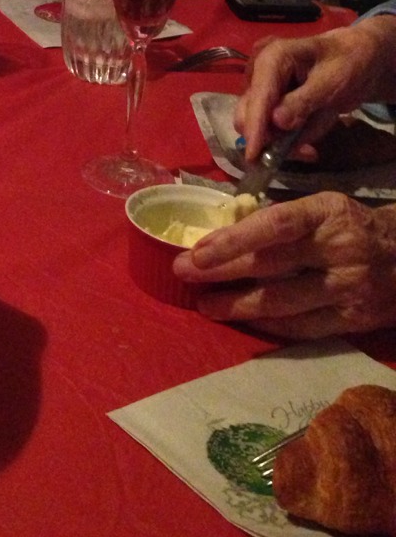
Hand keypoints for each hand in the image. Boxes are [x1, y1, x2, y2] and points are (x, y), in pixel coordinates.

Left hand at [173, 192, 395, 337]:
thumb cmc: (352, 225)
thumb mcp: (323, 208)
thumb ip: (283, 220)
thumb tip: (226, 233)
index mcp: (327, 213)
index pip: (275, 224)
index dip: (233, 239)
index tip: (198, 249)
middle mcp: (339, 250)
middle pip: (271, 265)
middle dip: (222, 270)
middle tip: (184, 273)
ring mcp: (348, 289)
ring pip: (283, 303)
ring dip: (238, 305)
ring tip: (206, 305)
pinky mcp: (353, 321)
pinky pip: (302, 328)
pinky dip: (268, 325)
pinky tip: (242, 321)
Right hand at [235, 17, 395, 161]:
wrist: (355, 58)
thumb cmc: (347, 64)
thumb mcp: (332, 82)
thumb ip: (304, 101)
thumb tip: (277, 122)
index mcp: (272, 58)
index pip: (258, 96)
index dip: (255, 127)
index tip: (254, 156)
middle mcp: (258, 71)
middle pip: (247, 113)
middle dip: (271, 138)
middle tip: (305, 153)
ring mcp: (260, 86)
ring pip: (257, 125)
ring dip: (282, 142)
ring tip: (310, 149)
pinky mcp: (266, 100)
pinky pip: (269, 128)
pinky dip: (287, 139)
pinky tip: (306, 142)